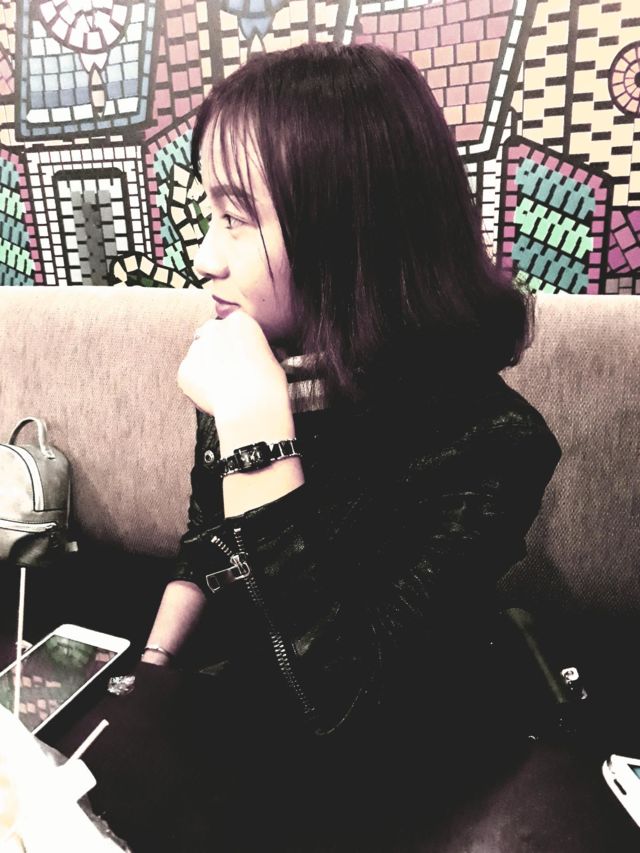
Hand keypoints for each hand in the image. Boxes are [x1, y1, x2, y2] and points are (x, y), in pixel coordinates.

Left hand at [177, 311, 293, 449]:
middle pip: (208, 333)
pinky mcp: (184, 370)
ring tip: (223, 388)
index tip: (237, 354)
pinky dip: (197, 386)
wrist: (252, 407)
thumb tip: (250, 354)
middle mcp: (214, 328)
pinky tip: (214, 397)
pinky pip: (189, 377)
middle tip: (224, 369)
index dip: (232, 341)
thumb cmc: (268, 385)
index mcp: (239, 321)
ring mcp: (196, 349)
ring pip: (197, 356)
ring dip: (205, 367)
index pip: (229, 324)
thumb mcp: (270, 356)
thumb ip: (252, 349)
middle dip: (213, 348)